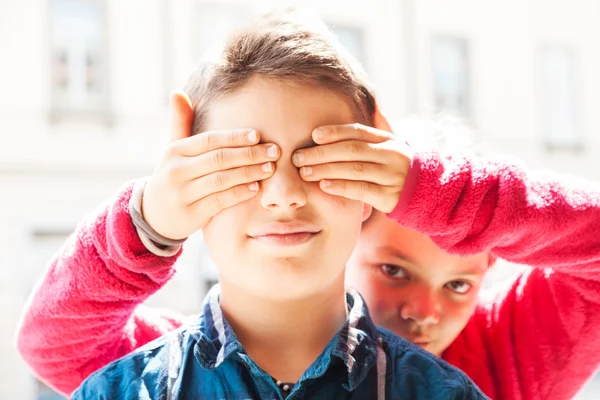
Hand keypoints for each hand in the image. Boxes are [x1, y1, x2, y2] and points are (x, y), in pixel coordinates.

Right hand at [142, 90, 280, 239]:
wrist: (154, 214)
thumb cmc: (173, 175)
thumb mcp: (172, 149)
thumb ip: (180, 122)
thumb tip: (177, 91)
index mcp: (175, 151)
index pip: (210, 140)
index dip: (235, 137)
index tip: (258, 135)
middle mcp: (177, 170)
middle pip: (219, 159)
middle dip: (249, 154)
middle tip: (274, 152)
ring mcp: (183, 193)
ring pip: (222, 180)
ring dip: (249, 173)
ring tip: (269, 169)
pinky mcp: (191, 214)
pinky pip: (220, 201)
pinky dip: (239, 193)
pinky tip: (256, 188)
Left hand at [291, 108, 410, 212]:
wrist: (424, 193)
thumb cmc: (394, 168)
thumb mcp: (388, 148)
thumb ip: (367, 137)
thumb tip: (342, 121)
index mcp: (388, 140)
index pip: (358, 131)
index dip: (335, 132)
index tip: (313, 135)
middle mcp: (392, 154)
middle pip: (351, 150)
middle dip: (321, 153)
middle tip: (298, 157)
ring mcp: (392, 175)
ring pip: (354, 169)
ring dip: (326, 170)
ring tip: (305, 172)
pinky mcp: (390, 196)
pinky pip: (361, 190)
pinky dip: (340, 187)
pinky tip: (323, 185)